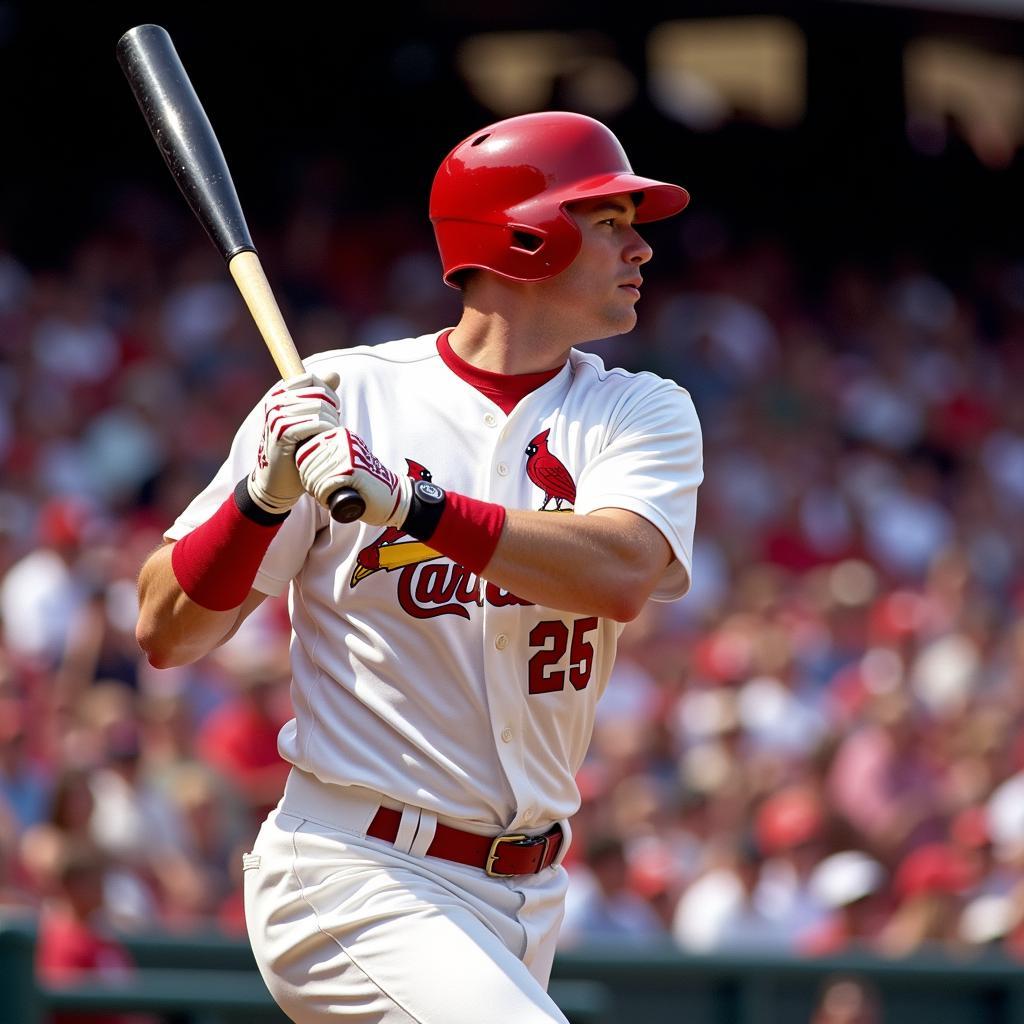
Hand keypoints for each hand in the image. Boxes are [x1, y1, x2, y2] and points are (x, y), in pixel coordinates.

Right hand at [248, 371, 340, 514]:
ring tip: (326, 439)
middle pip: (320, 393)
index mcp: (280, 394)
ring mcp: (276, 415)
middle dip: (333, 412)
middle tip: (331, 431)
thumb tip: (335, 374)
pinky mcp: (281, 431)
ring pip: (320, 408)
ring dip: (331, 425)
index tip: (332, 413)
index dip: (329, 395)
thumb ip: (321, 397)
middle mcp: (276, 401)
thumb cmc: (296, 452)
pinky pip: (315, 423)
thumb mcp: (310, 421)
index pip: (312, 379)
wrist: (277, 484)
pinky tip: (321, 444)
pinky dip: (325, 433)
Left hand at [296, 429, 411, 526]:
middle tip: (318, 494)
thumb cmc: (364, 485)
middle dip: (308, 483)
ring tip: (325, 498)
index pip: (304, 451)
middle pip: (308, 465)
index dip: (303, 471)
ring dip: (315, 492)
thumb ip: (328, 455)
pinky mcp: (354, 471)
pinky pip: (325, 485)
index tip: (312, 483)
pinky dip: (323, 497)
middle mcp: (344, 440)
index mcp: (339, 435)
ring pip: (314, 476)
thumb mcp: (344, 462)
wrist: (391, 498)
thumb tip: (300, 456)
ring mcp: (349, 454)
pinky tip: (329, 501)